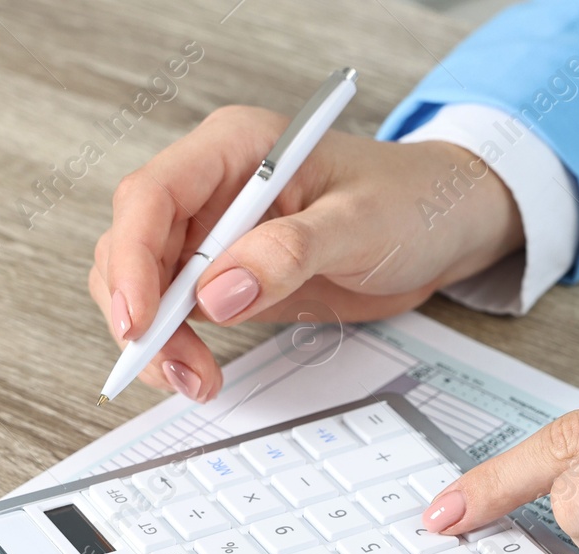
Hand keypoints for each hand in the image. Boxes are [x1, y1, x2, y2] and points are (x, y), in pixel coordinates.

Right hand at [89, 106, 523, 400]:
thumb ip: (291, 252)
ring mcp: (217, 232)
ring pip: (145, 282)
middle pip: (134, 244)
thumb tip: (220, 292)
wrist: (447, 225)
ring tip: (196, 380)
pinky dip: (177, 344)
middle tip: (177, 368)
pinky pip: (179, 309)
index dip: (132, 258)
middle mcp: (214, 186)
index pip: (152, 196)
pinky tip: (198, 372)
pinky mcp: (230, 275)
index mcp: (237, 148)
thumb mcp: (361, 224)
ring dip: (156, 336)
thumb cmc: (413, 202)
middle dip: (142, 311)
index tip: (142, 320)